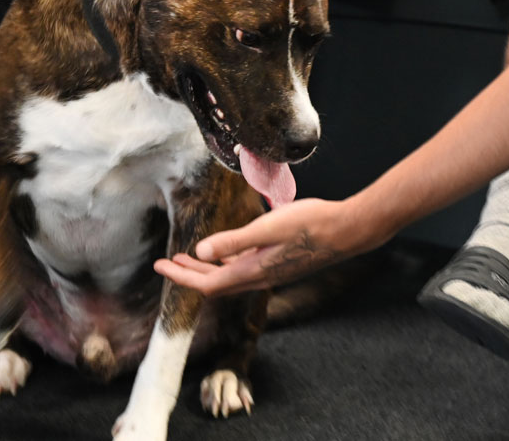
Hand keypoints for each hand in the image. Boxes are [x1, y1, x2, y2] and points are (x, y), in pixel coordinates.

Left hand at [154, 198, 385, 295]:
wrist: (348, 231)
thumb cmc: (311, 224)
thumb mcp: (267, 228)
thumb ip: (233, 241)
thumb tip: (199, 252)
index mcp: (252, 271)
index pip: (207, 283)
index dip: (180, 277)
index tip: (160, 266)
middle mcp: (259, 277)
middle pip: (214, 284)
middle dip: (188, 275)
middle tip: (166, 264)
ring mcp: (270, 272)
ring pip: (228, 277)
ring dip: (205, 269)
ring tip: (186, 258)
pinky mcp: (279, 264)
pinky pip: (243, 270)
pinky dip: (225, 263)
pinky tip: (223, 252)